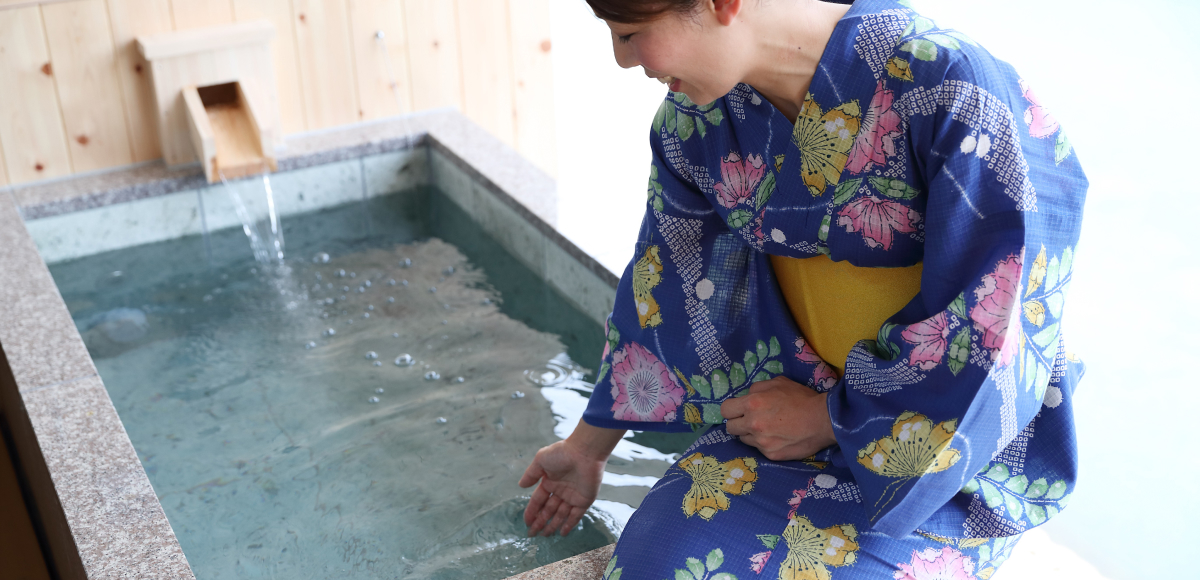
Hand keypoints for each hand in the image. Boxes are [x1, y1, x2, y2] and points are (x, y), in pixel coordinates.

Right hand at [518, 425, 619, 535]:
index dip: (532, 511)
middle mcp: (560, 490)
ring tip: (545, 535)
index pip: (538, 500)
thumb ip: (531, 474)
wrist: (585, 452)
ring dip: (553, 525)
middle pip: (548, 510)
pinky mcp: (584, 500)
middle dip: (540, 522)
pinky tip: (562, 533)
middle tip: (532, 534)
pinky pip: (576, 515)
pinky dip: (569, 524)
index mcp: (549, 481)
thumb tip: (521, 485)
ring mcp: (572, 496)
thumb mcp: (541, 460)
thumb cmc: (562, 453)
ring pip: (561, 515)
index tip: (526, 523)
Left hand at [720, 376, 835, 460]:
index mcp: (752, 404)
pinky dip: (765, 443)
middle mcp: (753, 424)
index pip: (725, 410)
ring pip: (744, 439)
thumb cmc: (801, 398)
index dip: (731, 409)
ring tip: (767, 429)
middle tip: (751, 421)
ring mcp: (761, 442)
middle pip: (730, 428)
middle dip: (738, 423)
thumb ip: (757, 388)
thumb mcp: (778, 382)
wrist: (823, 420)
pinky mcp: (770, 454)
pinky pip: (759, 449)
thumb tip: (747, 396)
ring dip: (751, 434)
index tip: (738, 410)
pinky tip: (777, 437)